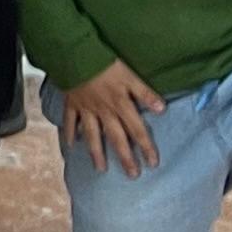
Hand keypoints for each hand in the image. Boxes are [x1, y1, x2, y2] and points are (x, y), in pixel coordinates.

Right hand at [61, 59, 163, 176]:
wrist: (74, 55)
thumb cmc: (104, 63)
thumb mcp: (130, 75)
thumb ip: (145, 93)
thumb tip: (162, 109)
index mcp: (120, 105)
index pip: (137, 130)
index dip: (146, 147)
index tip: (152, 163)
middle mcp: (104, 112)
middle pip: (116, 138)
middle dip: (125, 157)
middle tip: (132, 175)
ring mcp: (86, 110)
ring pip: (92, 135)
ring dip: (97, 153)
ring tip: (101, 169)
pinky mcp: (71, 104)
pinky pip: (70, 122)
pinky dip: (69, 133)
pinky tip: (70, 146)